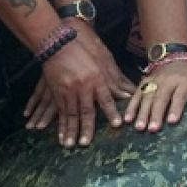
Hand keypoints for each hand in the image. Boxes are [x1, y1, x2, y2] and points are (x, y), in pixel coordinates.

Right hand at [23, 22, 133, 136]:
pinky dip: (58, 123)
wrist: (58, 42)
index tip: (117, 124)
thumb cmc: (83, 50)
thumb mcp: (102, 60)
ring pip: (69, 114)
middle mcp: (81, 86)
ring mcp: (67, 89)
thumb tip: (130, 92)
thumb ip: (115, 79)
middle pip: (84, 111)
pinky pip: (58, 110)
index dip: (111, 112)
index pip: (105, 98)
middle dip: (85, 129)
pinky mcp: (56, 90)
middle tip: (84, 144)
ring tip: (68, 144)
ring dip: (69, 130)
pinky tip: (59, 134)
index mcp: (95, 78)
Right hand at [124, 62, 186, 131]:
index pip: (179, 96)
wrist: (173, 59)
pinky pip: (135, 95)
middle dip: (155, 114)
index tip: (173, 121)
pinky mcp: (143, 84)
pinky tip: (127, 120)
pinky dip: (131, 107)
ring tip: (139, 128)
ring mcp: (153, 82)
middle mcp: (166, 82)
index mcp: (183, 82)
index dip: (176, 108)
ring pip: (146, 97)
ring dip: (141, 112)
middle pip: (160, 98)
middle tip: (152, 129)